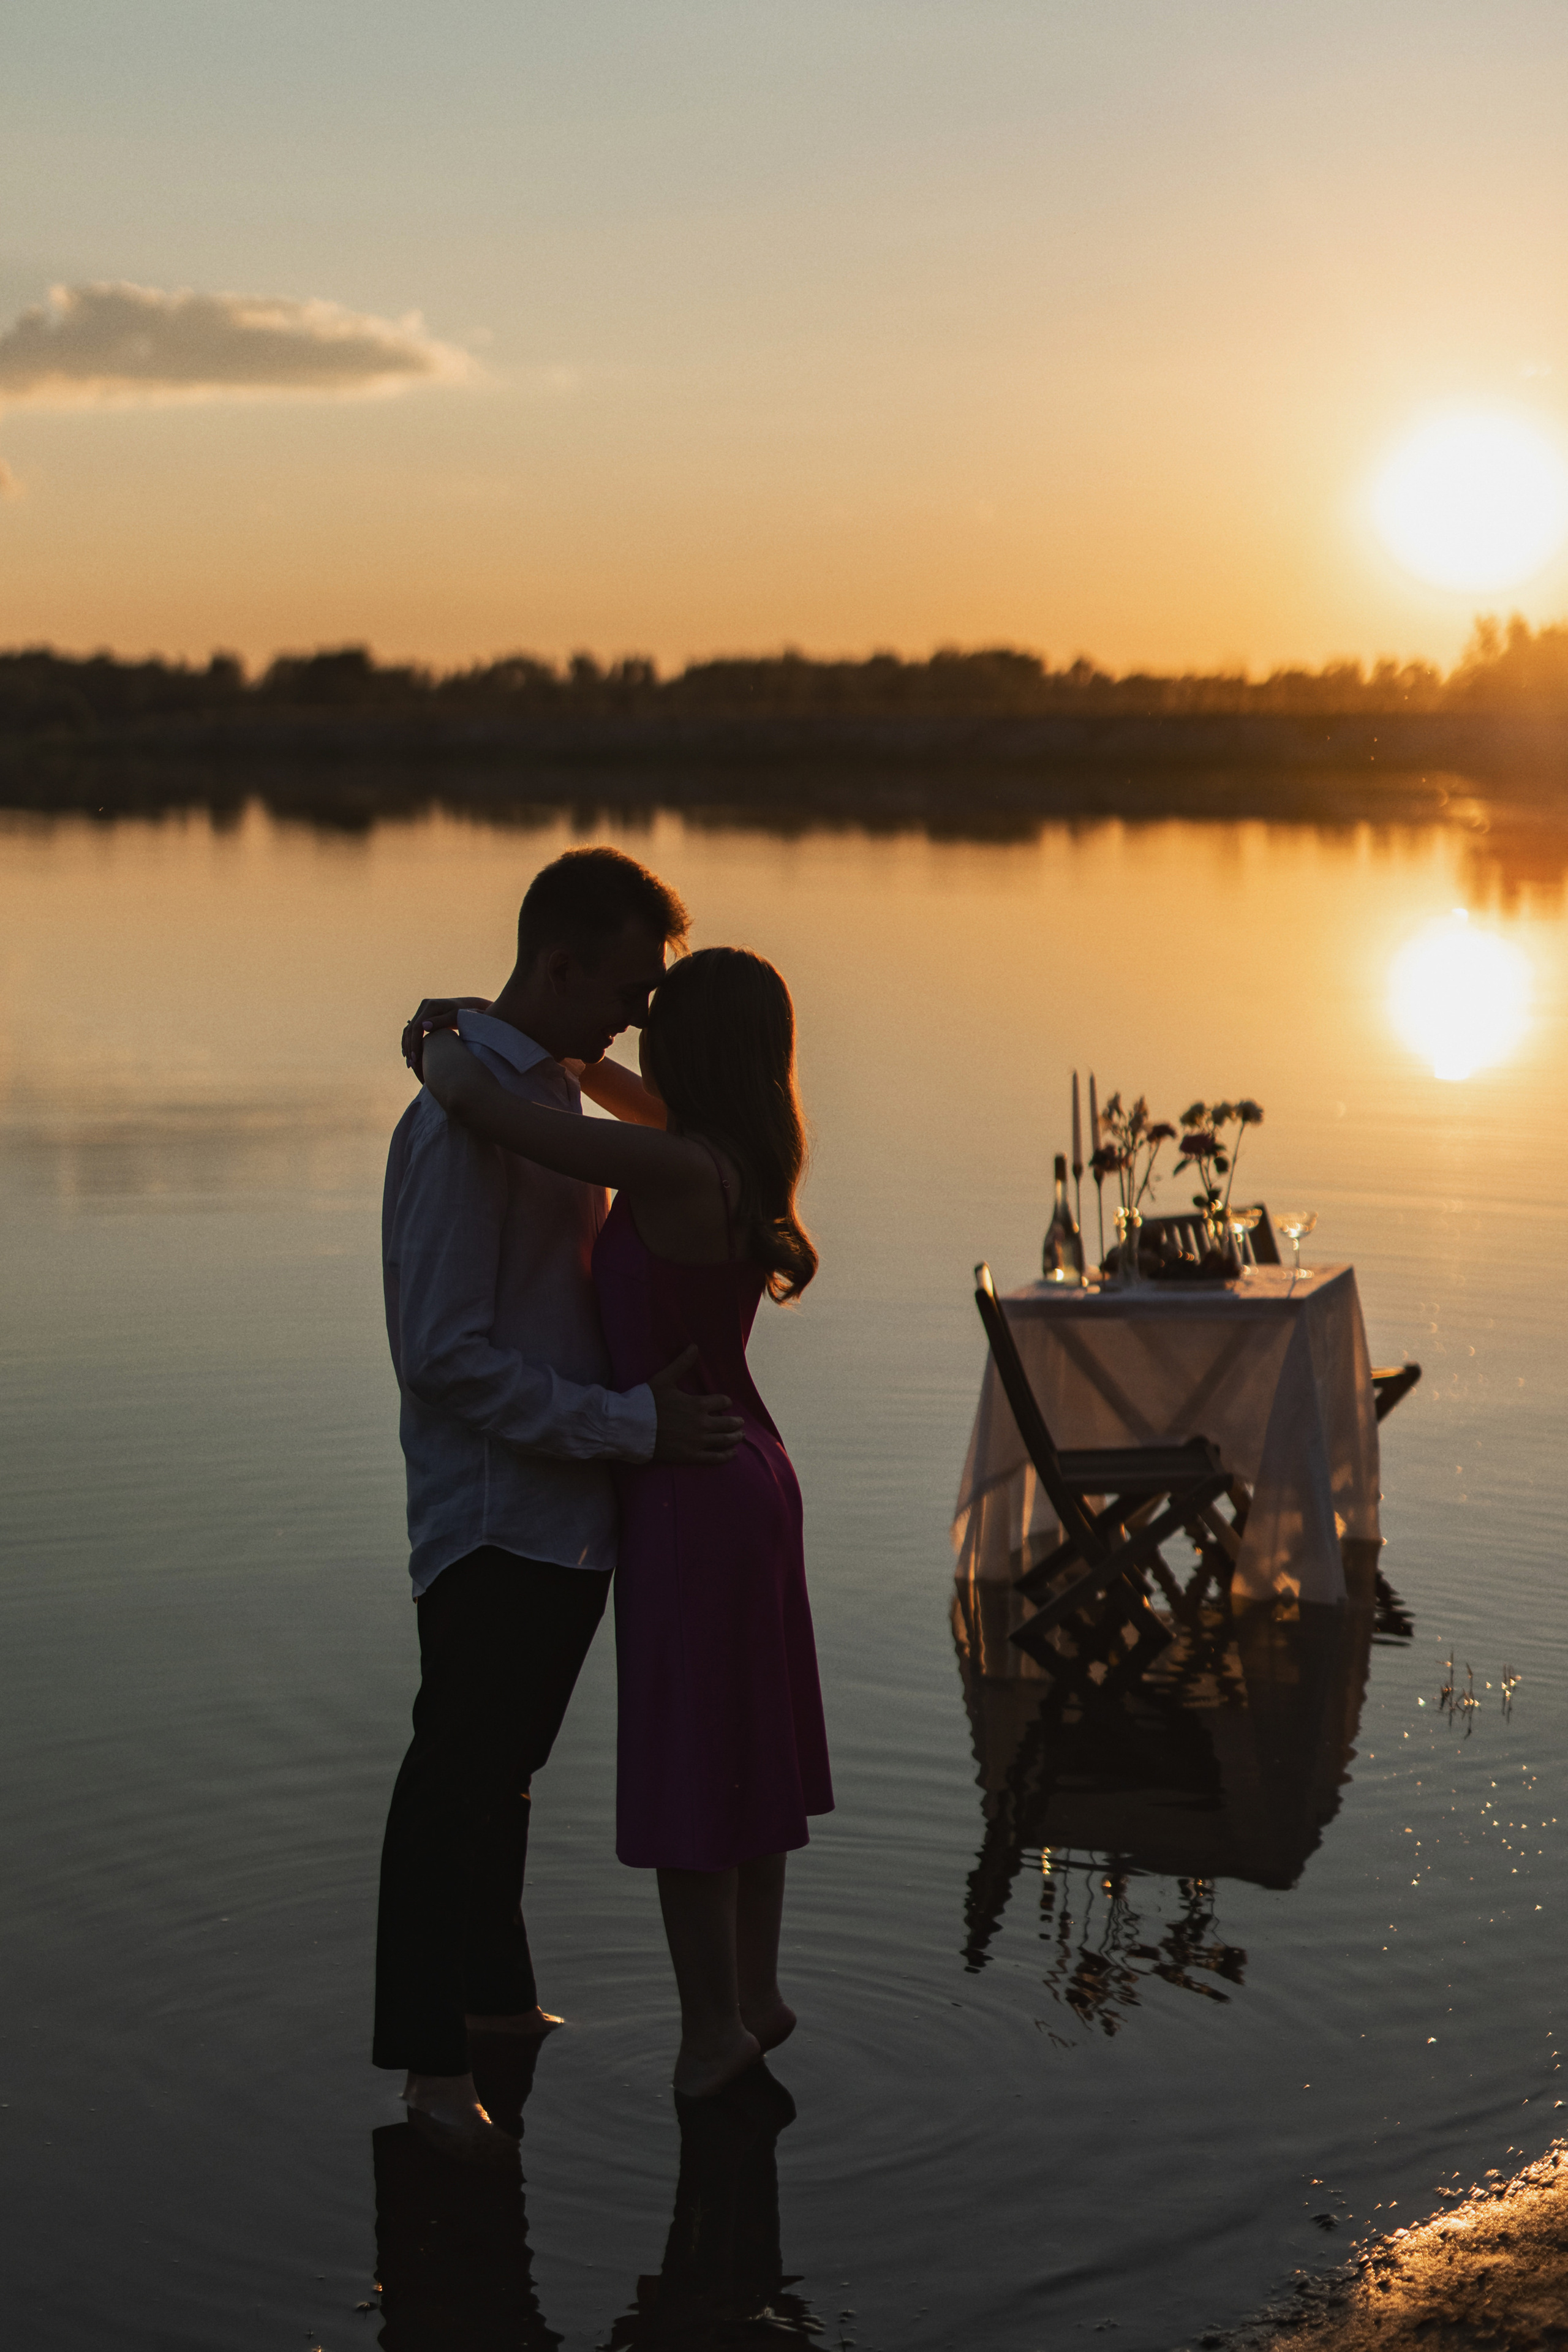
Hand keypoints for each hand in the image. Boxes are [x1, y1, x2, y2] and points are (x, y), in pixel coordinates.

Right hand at [401, 997, 486, 1080]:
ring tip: (410, 1063)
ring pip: (408, 1030)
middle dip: (410, 1047)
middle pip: (410, 1029)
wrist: (468, 1008)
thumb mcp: (455, 1018)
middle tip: (411, 1065)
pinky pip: (411, 1030)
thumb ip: (441, 1021)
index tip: (416, 1058)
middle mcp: (424, 1005)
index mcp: (431, 1005)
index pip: (417, 1027)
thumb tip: (424, 1027)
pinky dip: (408, 1042)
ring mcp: (422, 1010)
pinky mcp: (422, 1015)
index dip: (414, 1043)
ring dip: (407, 1046)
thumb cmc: (465, 1015)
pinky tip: (408, 1054)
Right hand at [649, 1344, 742, 1465]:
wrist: (633, 1428)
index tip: (726, 1403)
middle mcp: (702, 1423)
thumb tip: (694, 1345)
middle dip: (736, 1422)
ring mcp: (697, 1441)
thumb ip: (682, 1363)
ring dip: (735, 1437)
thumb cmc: (648, 1402)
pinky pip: (714, 1457)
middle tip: (740, 1422)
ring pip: (724, 1440)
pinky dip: (726, 1455)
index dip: (725, 1402)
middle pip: (728, 1423)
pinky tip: (732, 1453)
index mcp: (698, 1404)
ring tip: (740, 1435)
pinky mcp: (691, 1456)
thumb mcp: (665, 1379)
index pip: (722, 1402)